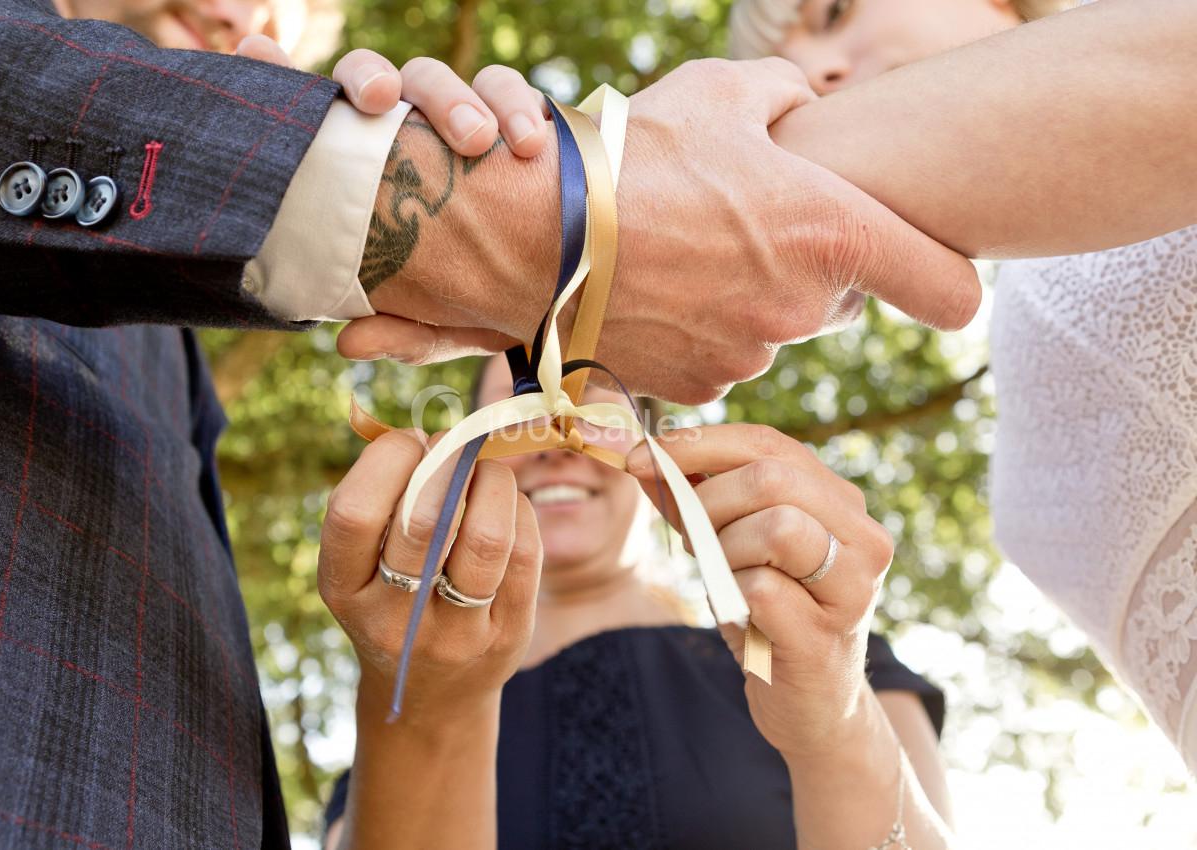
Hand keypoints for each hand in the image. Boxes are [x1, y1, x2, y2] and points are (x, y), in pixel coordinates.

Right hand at [317, 430, 541, 721]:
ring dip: (493, 480)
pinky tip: (508, 504)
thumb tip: (435, 435)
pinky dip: (521, 510)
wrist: (432, 695)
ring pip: (487, 536)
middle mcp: (394, 619)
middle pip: (425, 521)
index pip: (354, 512)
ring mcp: (454, 634)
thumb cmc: (394, 599)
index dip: (387, 460)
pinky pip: (526, 553)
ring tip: (485, 469)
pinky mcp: (507, 635)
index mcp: (343, 589)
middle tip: (454, 444)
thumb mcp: (363, 565)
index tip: (409, 443)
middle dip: (448, 461)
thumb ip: (385, 501)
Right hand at [341, 58, 979, 402]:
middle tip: (748, 231)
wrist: (532, 236)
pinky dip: (701, 333)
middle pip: (840, 303)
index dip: (950, 281)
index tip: (933, 272)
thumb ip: (788, 95)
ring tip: (685, 256)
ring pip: (774, 330)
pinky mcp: (695, 385)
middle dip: (809, 273)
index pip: (951, 293)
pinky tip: (657, 293)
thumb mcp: (719, 94)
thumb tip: (808, 97)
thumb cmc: (630, 156)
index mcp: (832, 233)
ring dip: (748, 302)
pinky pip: (721, 360)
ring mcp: (747, 354)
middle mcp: (800, 308)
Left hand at [626, 424, 894, 759]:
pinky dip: (732, 596)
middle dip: (707, 501)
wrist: (809, 705)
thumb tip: (644, 456)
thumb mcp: (731, 544)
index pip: (767, 443)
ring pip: (776, 527)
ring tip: (725, 577)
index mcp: (840, 500)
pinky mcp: (827, 633)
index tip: (642, 457)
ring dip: (725, 550)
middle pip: (772, 478)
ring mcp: (854, 586)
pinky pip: (760, 589)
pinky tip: (741, 614)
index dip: (698, 444)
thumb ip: (693, 499)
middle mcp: (863, 535)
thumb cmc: (769, 614)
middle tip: (689, 536)